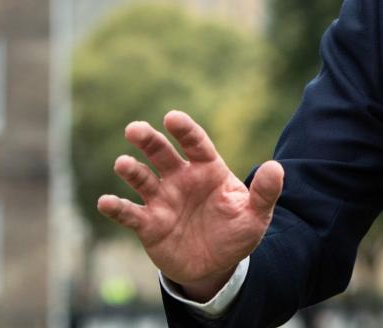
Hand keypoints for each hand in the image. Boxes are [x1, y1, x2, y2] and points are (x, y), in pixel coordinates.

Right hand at [97, 110, 283, 300]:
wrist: (216, 265)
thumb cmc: (236, 232)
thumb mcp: (255, 215)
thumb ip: (265, 193)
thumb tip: (276, 168)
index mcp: (208, 171)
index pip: (196, 144)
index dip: (185, 130)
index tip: (172, 117)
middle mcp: (181, 180)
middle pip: (162, 154)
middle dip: (149, 141)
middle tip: (134, 129)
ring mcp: (162, 200)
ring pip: (142, 179)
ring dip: (131, 171)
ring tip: (123, 163)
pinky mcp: (148, 224)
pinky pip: (130, 213)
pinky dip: (117, 208)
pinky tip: (106, 202)